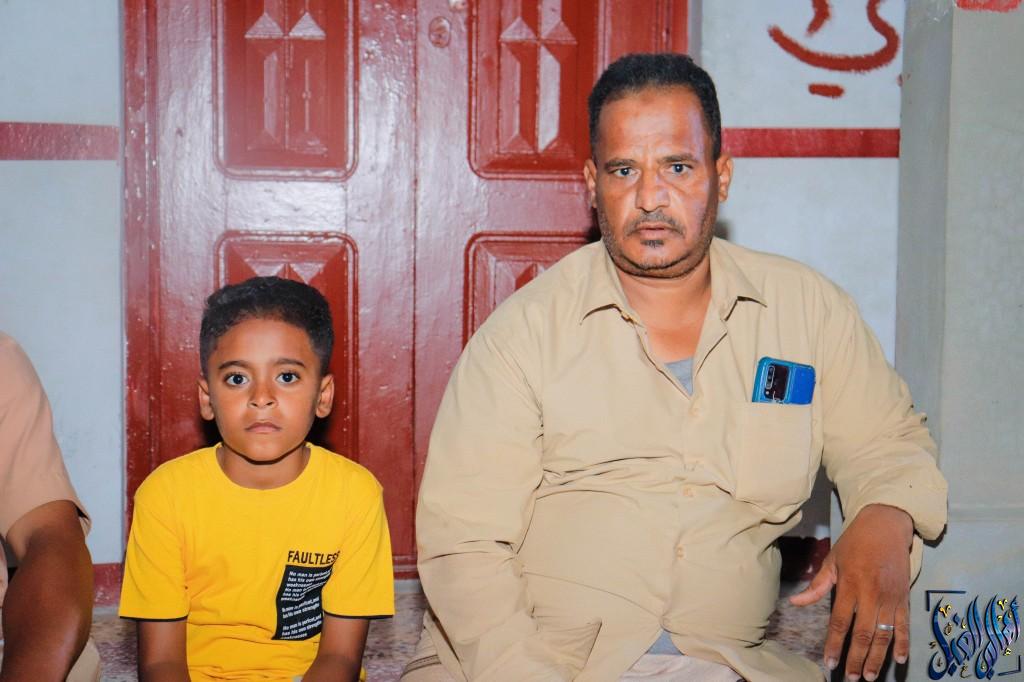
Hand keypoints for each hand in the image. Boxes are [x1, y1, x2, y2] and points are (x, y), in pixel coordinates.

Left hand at [789, 504, 913, 680]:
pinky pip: (904, 625)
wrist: (886, 526)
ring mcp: (890, 598)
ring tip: (869, 676)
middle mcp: (871, 595)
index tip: (829, 663)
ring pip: (884, 634)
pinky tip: (900, 659)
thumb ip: (817, 585)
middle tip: (852, 677)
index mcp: (850, 586)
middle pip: (863, 634)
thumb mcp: (832, 560)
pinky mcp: (904, 598)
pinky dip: (902, 643)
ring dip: (877, 657)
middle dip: (856, 659)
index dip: (834, 645)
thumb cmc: (854, 543)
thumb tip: (795, 603)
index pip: (839, 622)